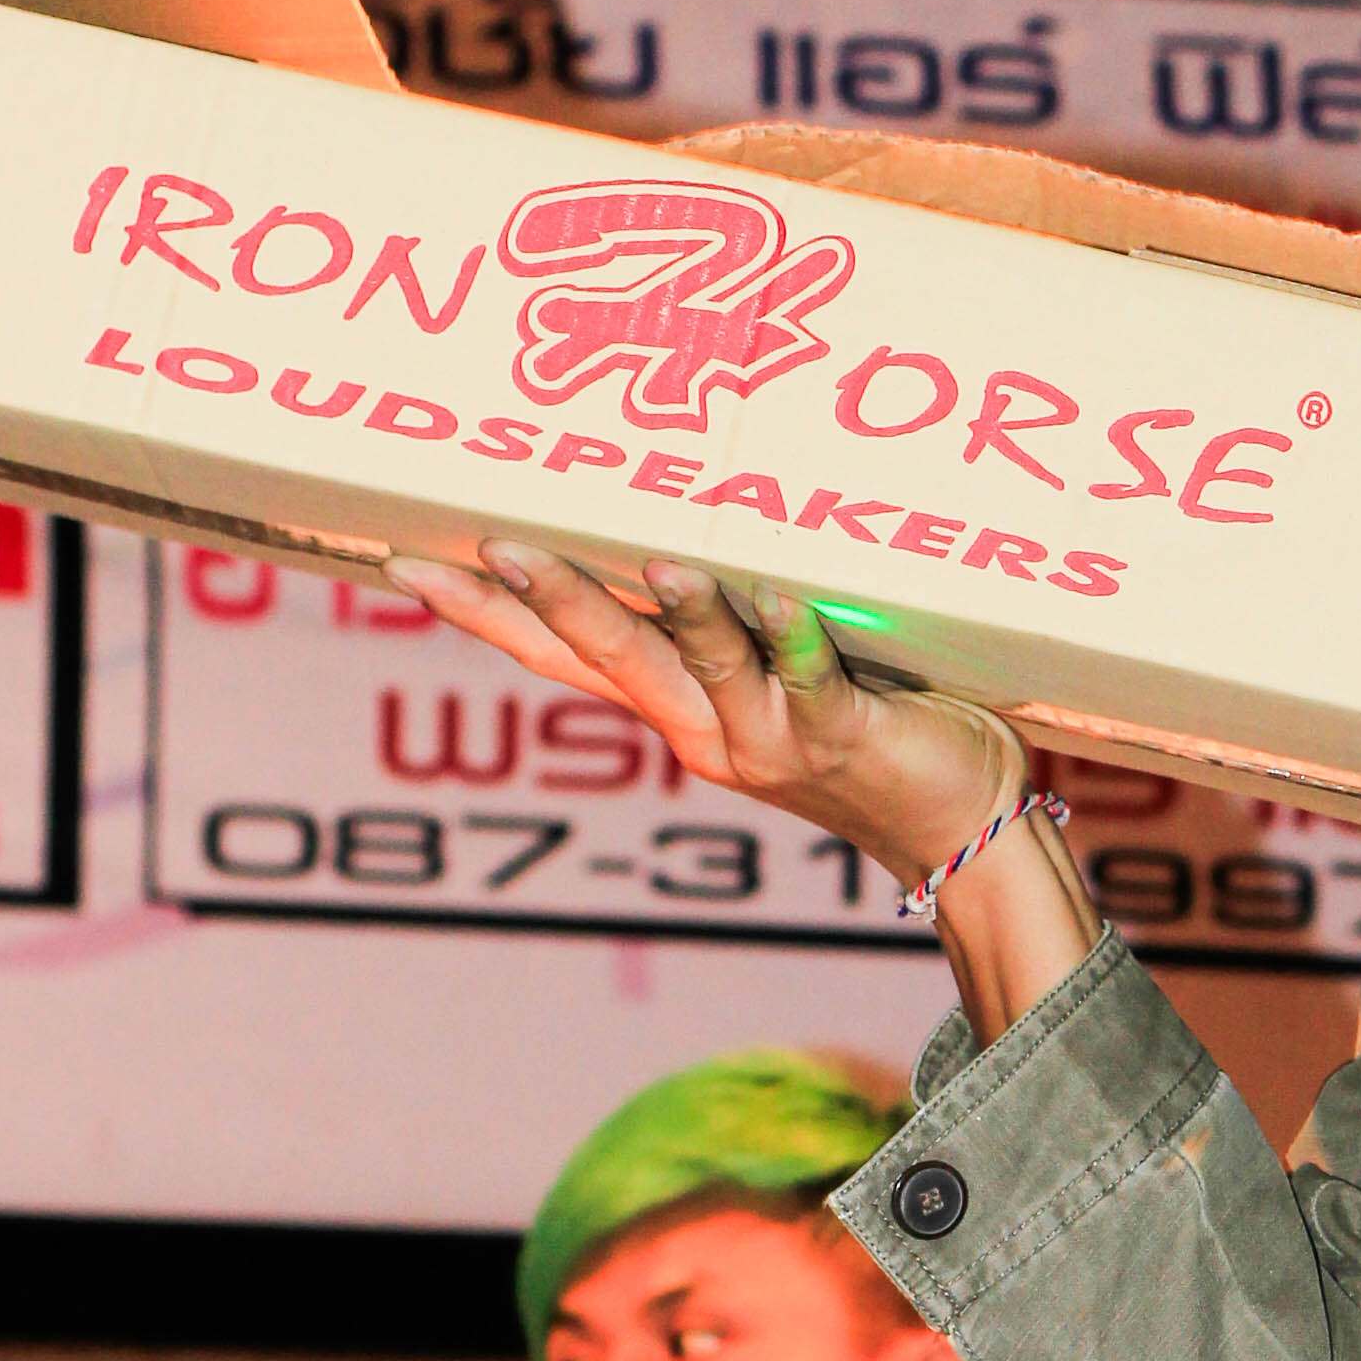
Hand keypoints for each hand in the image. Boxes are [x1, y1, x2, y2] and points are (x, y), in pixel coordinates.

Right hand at [390, 543, 1018, 894]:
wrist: (954, 831)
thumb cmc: (862, 729)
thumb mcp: (765, 677)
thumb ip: (720, 626)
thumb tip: (662, 529)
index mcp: (676, 709)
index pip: (561, 656)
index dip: (483, 613)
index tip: (405, 563)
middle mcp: (705, 728)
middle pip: (611, 656)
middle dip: (553, 598)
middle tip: (494, 544)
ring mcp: (770, 734)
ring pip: (708, 664)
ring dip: (681, 613)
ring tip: (653, 562)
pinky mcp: (843, 732)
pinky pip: (812, 679)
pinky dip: (794, 638)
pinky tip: (779, 598)